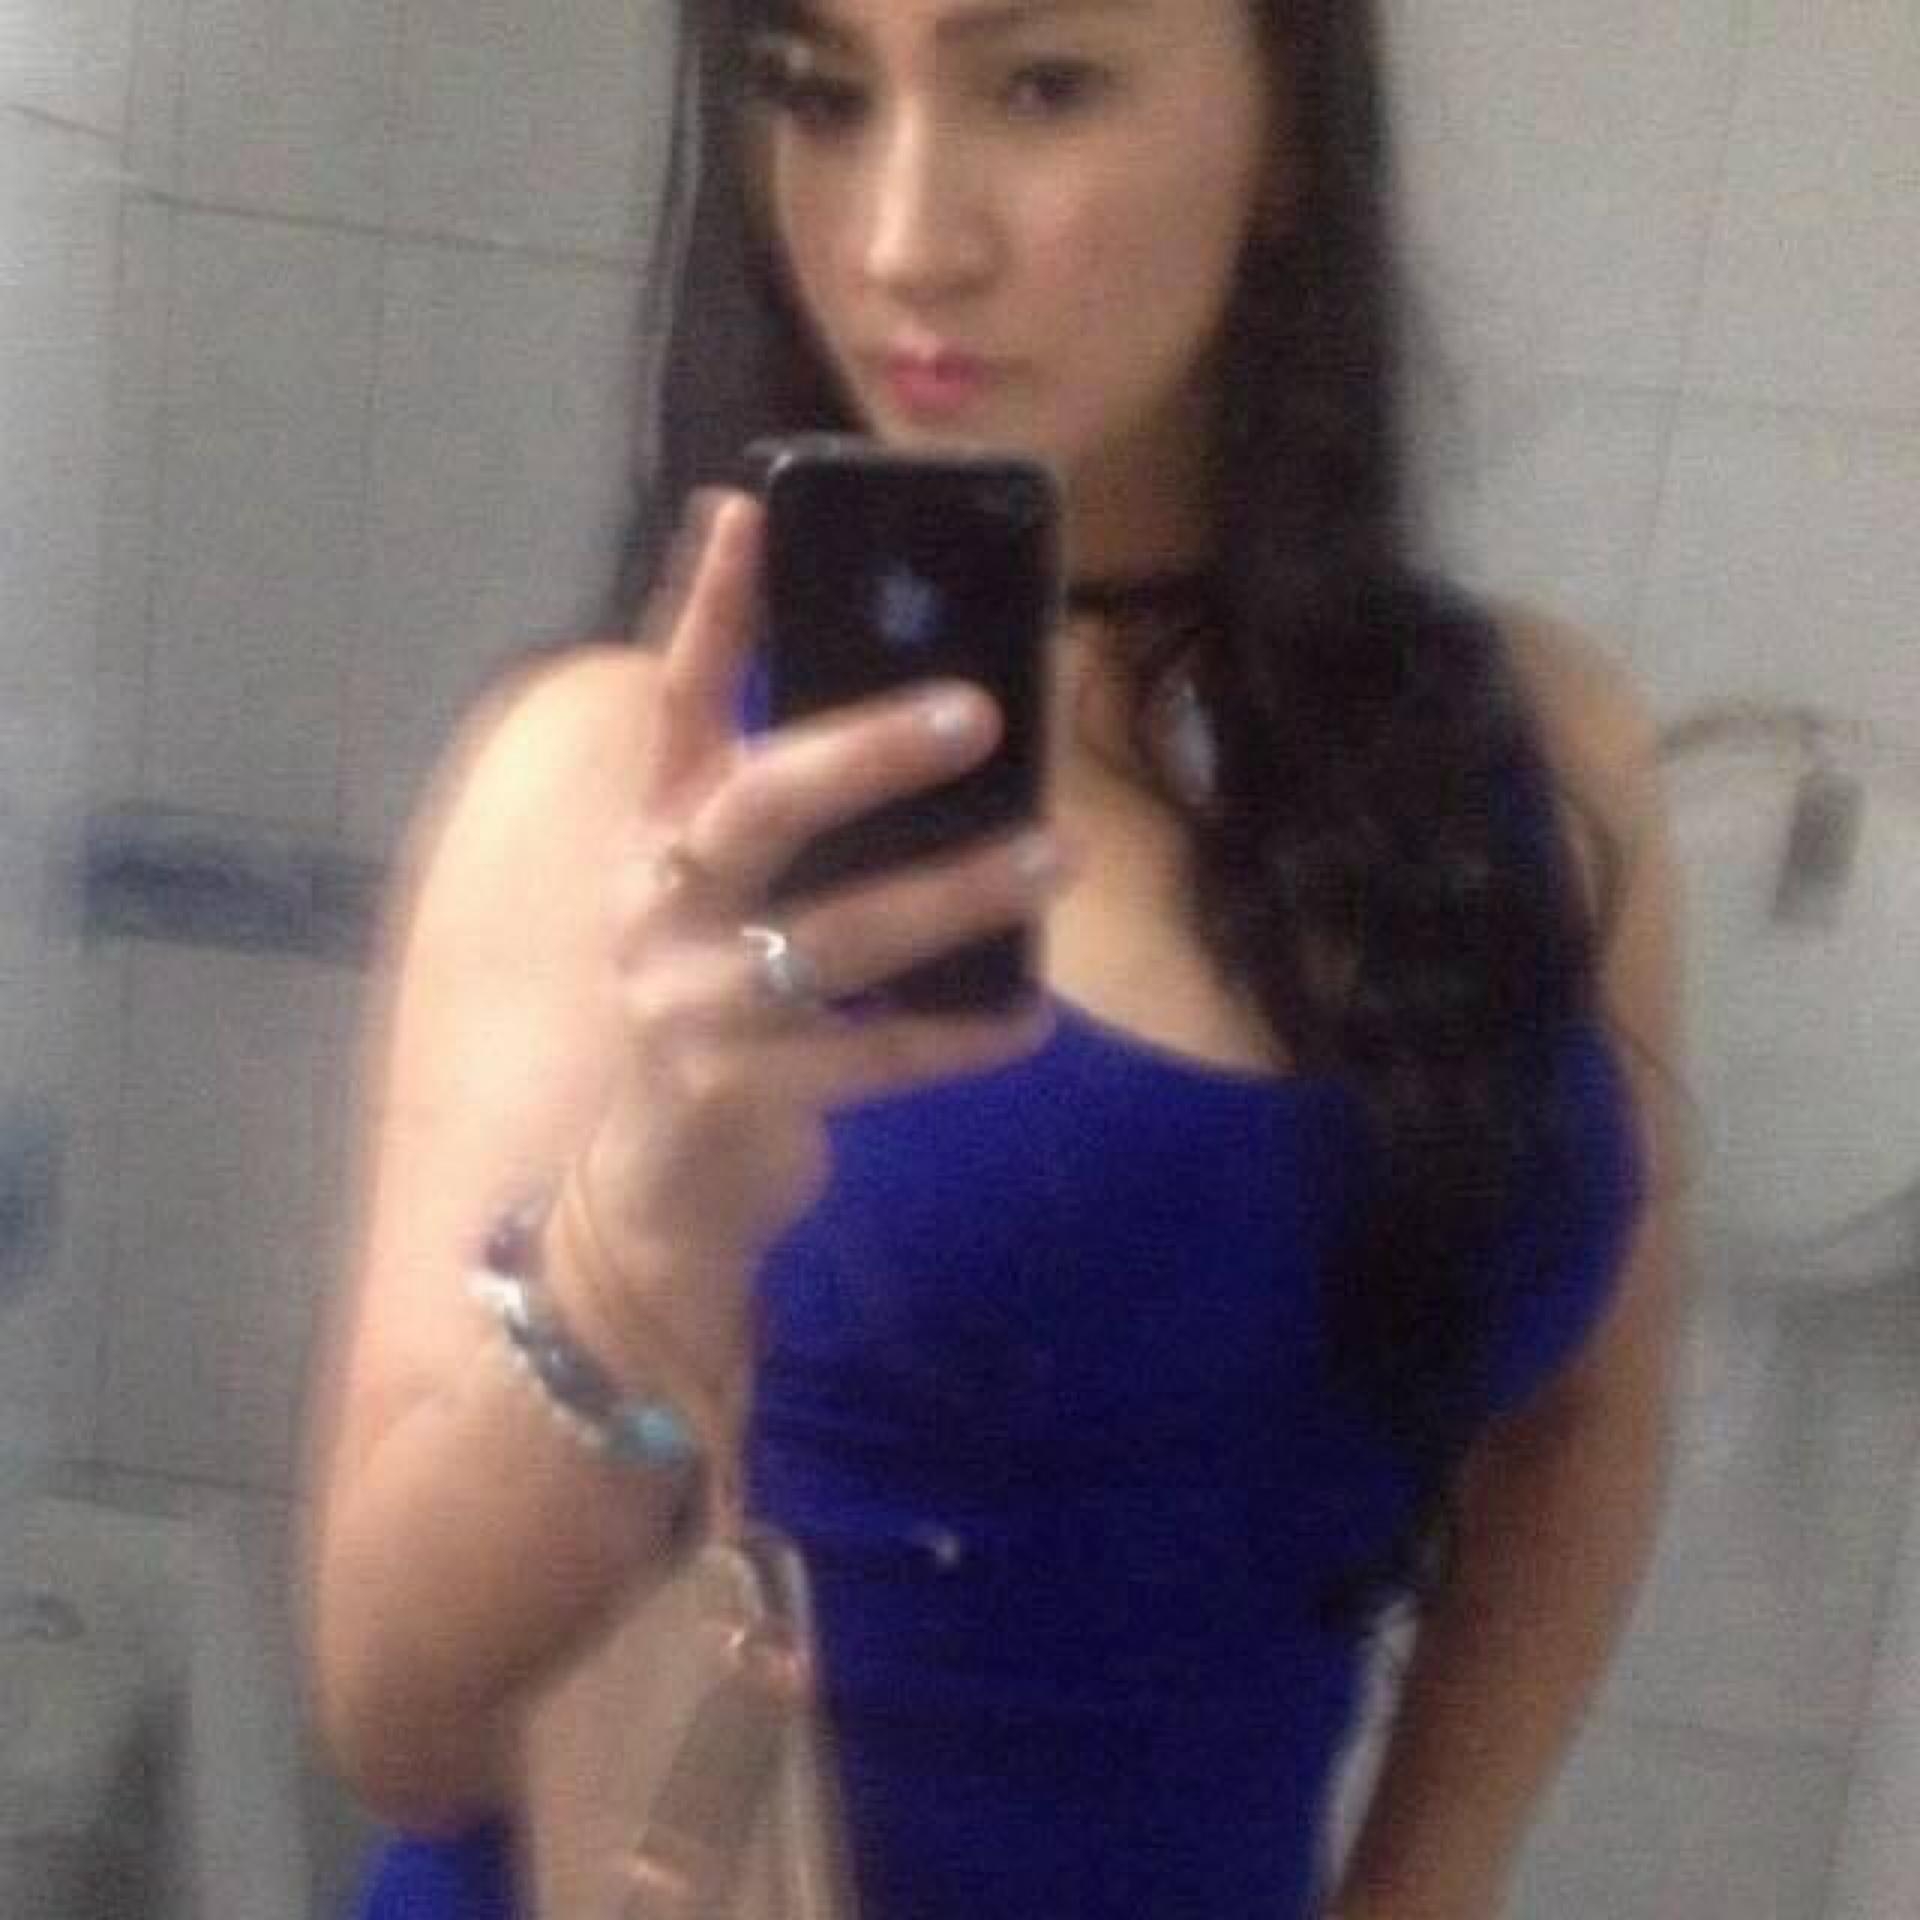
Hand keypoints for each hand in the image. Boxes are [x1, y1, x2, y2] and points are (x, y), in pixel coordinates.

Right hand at [563, 488, 1076, 1384]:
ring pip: (835, 934)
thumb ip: (787, 828)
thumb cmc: (713, 1013)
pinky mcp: (745, 1093)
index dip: (709, 609)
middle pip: (757, 805)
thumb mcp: (722, 907)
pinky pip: (875, 1056)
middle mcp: (665, 907)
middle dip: (864, 750)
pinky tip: (1027, 1014)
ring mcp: (698, 1005)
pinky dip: (958, 1034)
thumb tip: (923, 727)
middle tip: (979, 710)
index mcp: (660, 841)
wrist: (654, 1187)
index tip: (750, 509)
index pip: (678, 706)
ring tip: (1054, 853)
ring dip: (954, 891)